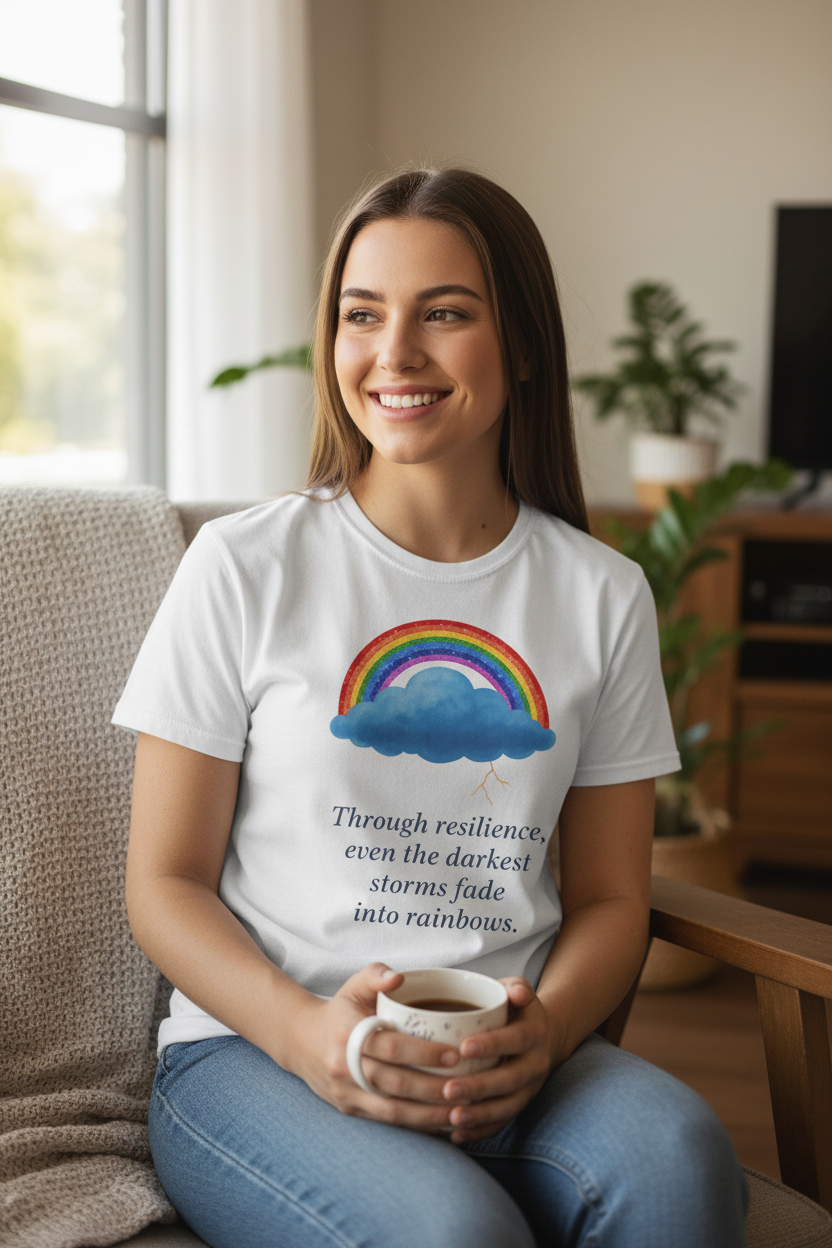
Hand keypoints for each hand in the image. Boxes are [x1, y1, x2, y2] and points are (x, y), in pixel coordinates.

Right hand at [288, 963, 466, 1132]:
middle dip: (433, 1089)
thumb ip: (376, 975)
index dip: (422, 1054)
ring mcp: (346, 1094)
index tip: (454, 1054)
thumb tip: (398, 977)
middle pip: (395, 1084)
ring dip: (429, 1115)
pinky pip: (387, 1123)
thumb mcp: (353, 985)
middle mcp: (345, 1068)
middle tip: (467, 1086)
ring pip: (392, 1112)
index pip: (389, 1048)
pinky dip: (416, 1126)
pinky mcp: (350, 1111)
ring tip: (461, 1112)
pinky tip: (441, 1124)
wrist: (301, 1042)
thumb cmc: (340, 1011)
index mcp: (348, 1034)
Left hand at [439, 978, 557, 1144]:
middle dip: (478, 1087)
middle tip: (448, 1090)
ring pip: (506, 1107)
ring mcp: (529, 1089)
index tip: (463, 1048)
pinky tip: (456, 1135)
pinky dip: (480, 1132)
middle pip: (509, 1080)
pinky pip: (502, 1123)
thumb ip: (515, 987)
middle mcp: (535, 1064)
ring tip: (451, 1118)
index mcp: (534, 1033)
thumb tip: (516, 994)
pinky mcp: (520, 1106)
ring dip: (479, 1115)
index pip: (514, 1039)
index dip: (491, 1045)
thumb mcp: (520, 990)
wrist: (545, 1037)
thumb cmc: (518, 1009)